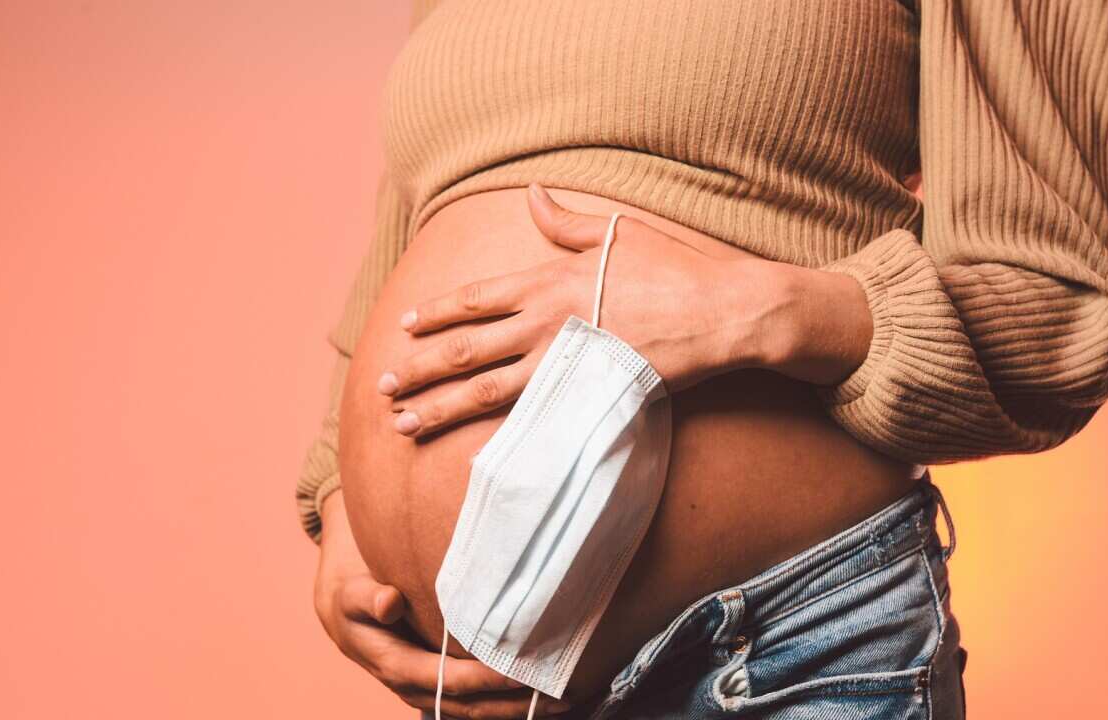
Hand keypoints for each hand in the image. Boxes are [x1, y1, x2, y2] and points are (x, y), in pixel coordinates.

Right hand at [314, 491, 570, 716]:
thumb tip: (388, 602)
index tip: (524, 672)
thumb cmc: (352, 596)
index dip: (488, 679)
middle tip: (560, 696)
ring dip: (516, 708)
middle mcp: (414, 686)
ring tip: (561, 702)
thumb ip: (367, 597)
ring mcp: (428, 690)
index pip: (451, 679)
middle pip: (471, 706)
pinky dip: (505, 701)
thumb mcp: (351, 593)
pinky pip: (474, 702)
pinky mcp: (439, 685)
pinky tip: (537, 694)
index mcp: (396, 665)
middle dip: (514, 703)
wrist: (341, 610)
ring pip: (477, 710)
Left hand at [376, 182, 799, 437]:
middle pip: (467, 348)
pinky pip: (528, 417)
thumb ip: (566, 222)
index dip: (435, 314)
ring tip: (403, 422)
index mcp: (549, 279)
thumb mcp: (617, 233)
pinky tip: (467, 448)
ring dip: (440, 407)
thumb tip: (532, 194)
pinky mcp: (586, 394)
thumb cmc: (676, 271)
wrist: (724, 313)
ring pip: (485, 389)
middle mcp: (546, 321)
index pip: (476, 298)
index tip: (404, 327)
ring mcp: (564, 361)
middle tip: (383, 385)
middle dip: (420, 368)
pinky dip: (492, 433)